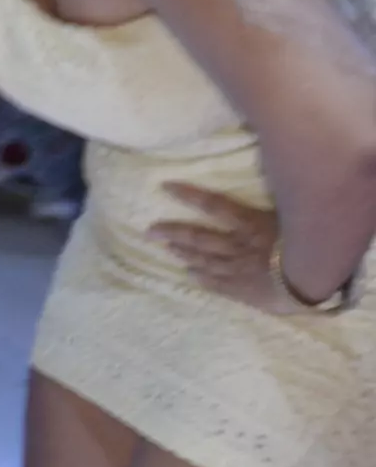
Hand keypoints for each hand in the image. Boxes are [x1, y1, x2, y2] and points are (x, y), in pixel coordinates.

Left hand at [150, 185, 303, 313]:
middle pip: (199, 237)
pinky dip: (203, 279)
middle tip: (150, 232)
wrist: (316, 278)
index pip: (214, 204)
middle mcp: (237, 245)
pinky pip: (218, 284)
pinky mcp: (243, 291)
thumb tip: (274, 176)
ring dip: (184, 255)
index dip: (189, 195)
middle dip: (173, 233)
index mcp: (250, 224)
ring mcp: (237, 269)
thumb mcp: (295, 213)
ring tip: (168, 250)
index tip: (165, 187)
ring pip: (204, 260)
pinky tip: (190, 275)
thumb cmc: (313, 240)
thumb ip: (278, 200)